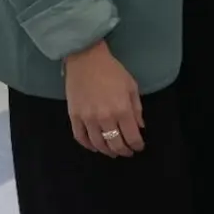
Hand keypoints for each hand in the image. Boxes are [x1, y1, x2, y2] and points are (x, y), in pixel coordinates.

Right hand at [63, 41, 143, 156]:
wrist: (86, 61)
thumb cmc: (112, 71)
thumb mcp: (131, 87)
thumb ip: (137, 109)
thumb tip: (140, 127)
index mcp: (122, 109)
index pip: (131, 136)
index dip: (137, 145)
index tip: (139, 147)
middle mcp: (104, 118)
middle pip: (115, 143)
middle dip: (123, 151)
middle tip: (127, 153)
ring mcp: (87, 119)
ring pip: (97, 143)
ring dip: (106, 151)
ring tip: (113, 152)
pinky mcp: (73, 117)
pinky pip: (80, 137)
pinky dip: (88, 145)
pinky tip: (95, 147)